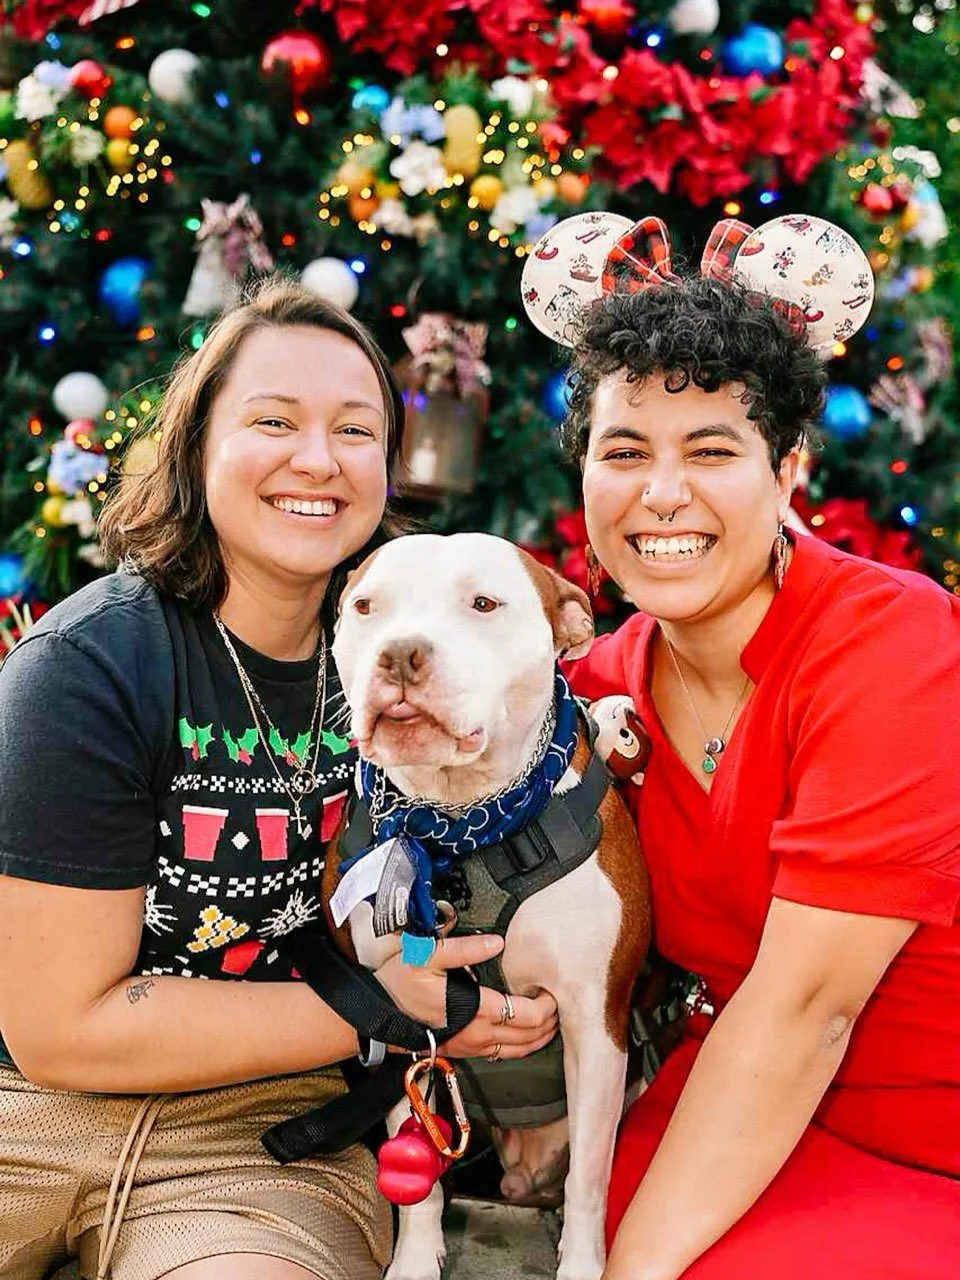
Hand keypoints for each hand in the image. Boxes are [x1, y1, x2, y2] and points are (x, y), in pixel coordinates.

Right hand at [374, 933, 557, 1061]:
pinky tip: (525, 1034)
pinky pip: (502, 1054)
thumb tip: (498, 942)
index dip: (547, 1006)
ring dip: (539, 1038)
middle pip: (529, 1037)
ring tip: (551, 1021)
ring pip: (518, 1051)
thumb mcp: (427, 955)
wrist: (374, 1014)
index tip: (553, 990)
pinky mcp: (463, 1051)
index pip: (527, 1016)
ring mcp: (471, 1047)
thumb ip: (465, 949)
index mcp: (476, 1011)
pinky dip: (522, 1046)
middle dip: (550, 1023)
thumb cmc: (399, 983)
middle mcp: (478, 1035)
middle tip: (560, 1003)